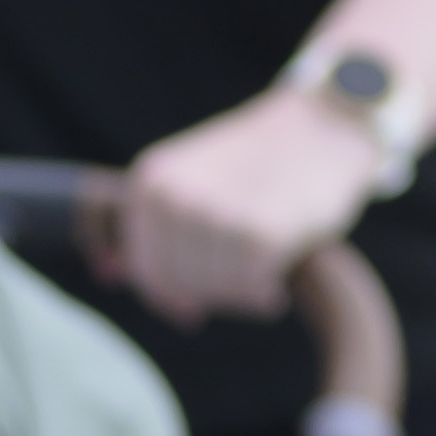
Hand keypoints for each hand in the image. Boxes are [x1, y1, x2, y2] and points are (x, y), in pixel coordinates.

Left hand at [106, 79, 390, 327]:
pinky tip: (279, 280)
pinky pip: (251, 291)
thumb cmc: (260, 161)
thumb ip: (154, 226)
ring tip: (263, 267)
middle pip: (182, 285)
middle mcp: (176, 196)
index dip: (170, 298)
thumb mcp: (192, 177)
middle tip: (245, 276)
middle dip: (214, 293)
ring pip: (216, 292)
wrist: (326, 124)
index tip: (193, 312)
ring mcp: (216, 214)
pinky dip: (265, 295)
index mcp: (151, 181)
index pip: (147, 271)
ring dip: (241, 294)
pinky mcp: (259, 233)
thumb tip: (108, 275)